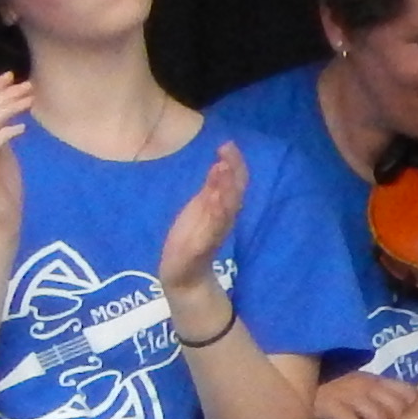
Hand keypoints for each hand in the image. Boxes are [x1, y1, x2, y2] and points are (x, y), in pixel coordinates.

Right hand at [0, 74, 31, 245]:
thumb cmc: (3, 191)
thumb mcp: (4, 159)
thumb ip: (2, 139)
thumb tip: (12, 119)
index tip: (11, 75)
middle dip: (3, 94)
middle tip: (28, 85)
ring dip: (7, 108)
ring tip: (29, 100)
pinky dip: (5, 133)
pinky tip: (23, 128)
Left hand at [155, 138, 246, 293]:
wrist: (183, 274)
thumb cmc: (191, 239)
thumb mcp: (201, 208)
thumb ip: (212, 188)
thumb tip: (221, 163)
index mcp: (222, 208)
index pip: (234, 183)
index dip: (234, 164)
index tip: (228, 143)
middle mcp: (223, 219)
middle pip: (233, 193)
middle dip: (232, 173)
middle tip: (228, 152)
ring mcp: (213, 233)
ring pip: (225, 209)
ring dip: (226, 190)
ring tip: (223, 169)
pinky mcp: (201, 248)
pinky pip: (211, 230)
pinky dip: (215, 215)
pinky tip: (214, 200)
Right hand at [310, 368, 417, 418]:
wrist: (291, 387)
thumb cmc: (328, 394)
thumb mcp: (357, 391)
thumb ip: (377, 401)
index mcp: (374, 379)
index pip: (406, 390)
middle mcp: (365, 384)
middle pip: (396, 406)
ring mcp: (348, 394)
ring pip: (378, 417)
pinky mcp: (332, 406)